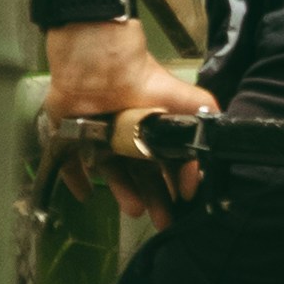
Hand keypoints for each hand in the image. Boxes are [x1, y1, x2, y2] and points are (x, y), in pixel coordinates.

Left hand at [39, 15, 209, 209]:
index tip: (183, 200)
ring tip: (135, 211)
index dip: (175, 181)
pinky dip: (76, 181)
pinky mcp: (70, 139)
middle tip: (163, 220)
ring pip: (112, 173)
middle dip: (154, 197)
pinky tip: (86, 195)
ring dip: (124, 192)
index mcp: (150, 129)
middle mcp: (126, 136)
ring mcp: (98, 139)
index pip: (165, 162)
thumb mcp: (182, 97)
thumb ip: (205, 113)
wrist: (101, 63)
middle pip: (140, 174)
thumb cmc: (143, 79)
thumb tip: (213, 152)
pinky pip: (70, 166)